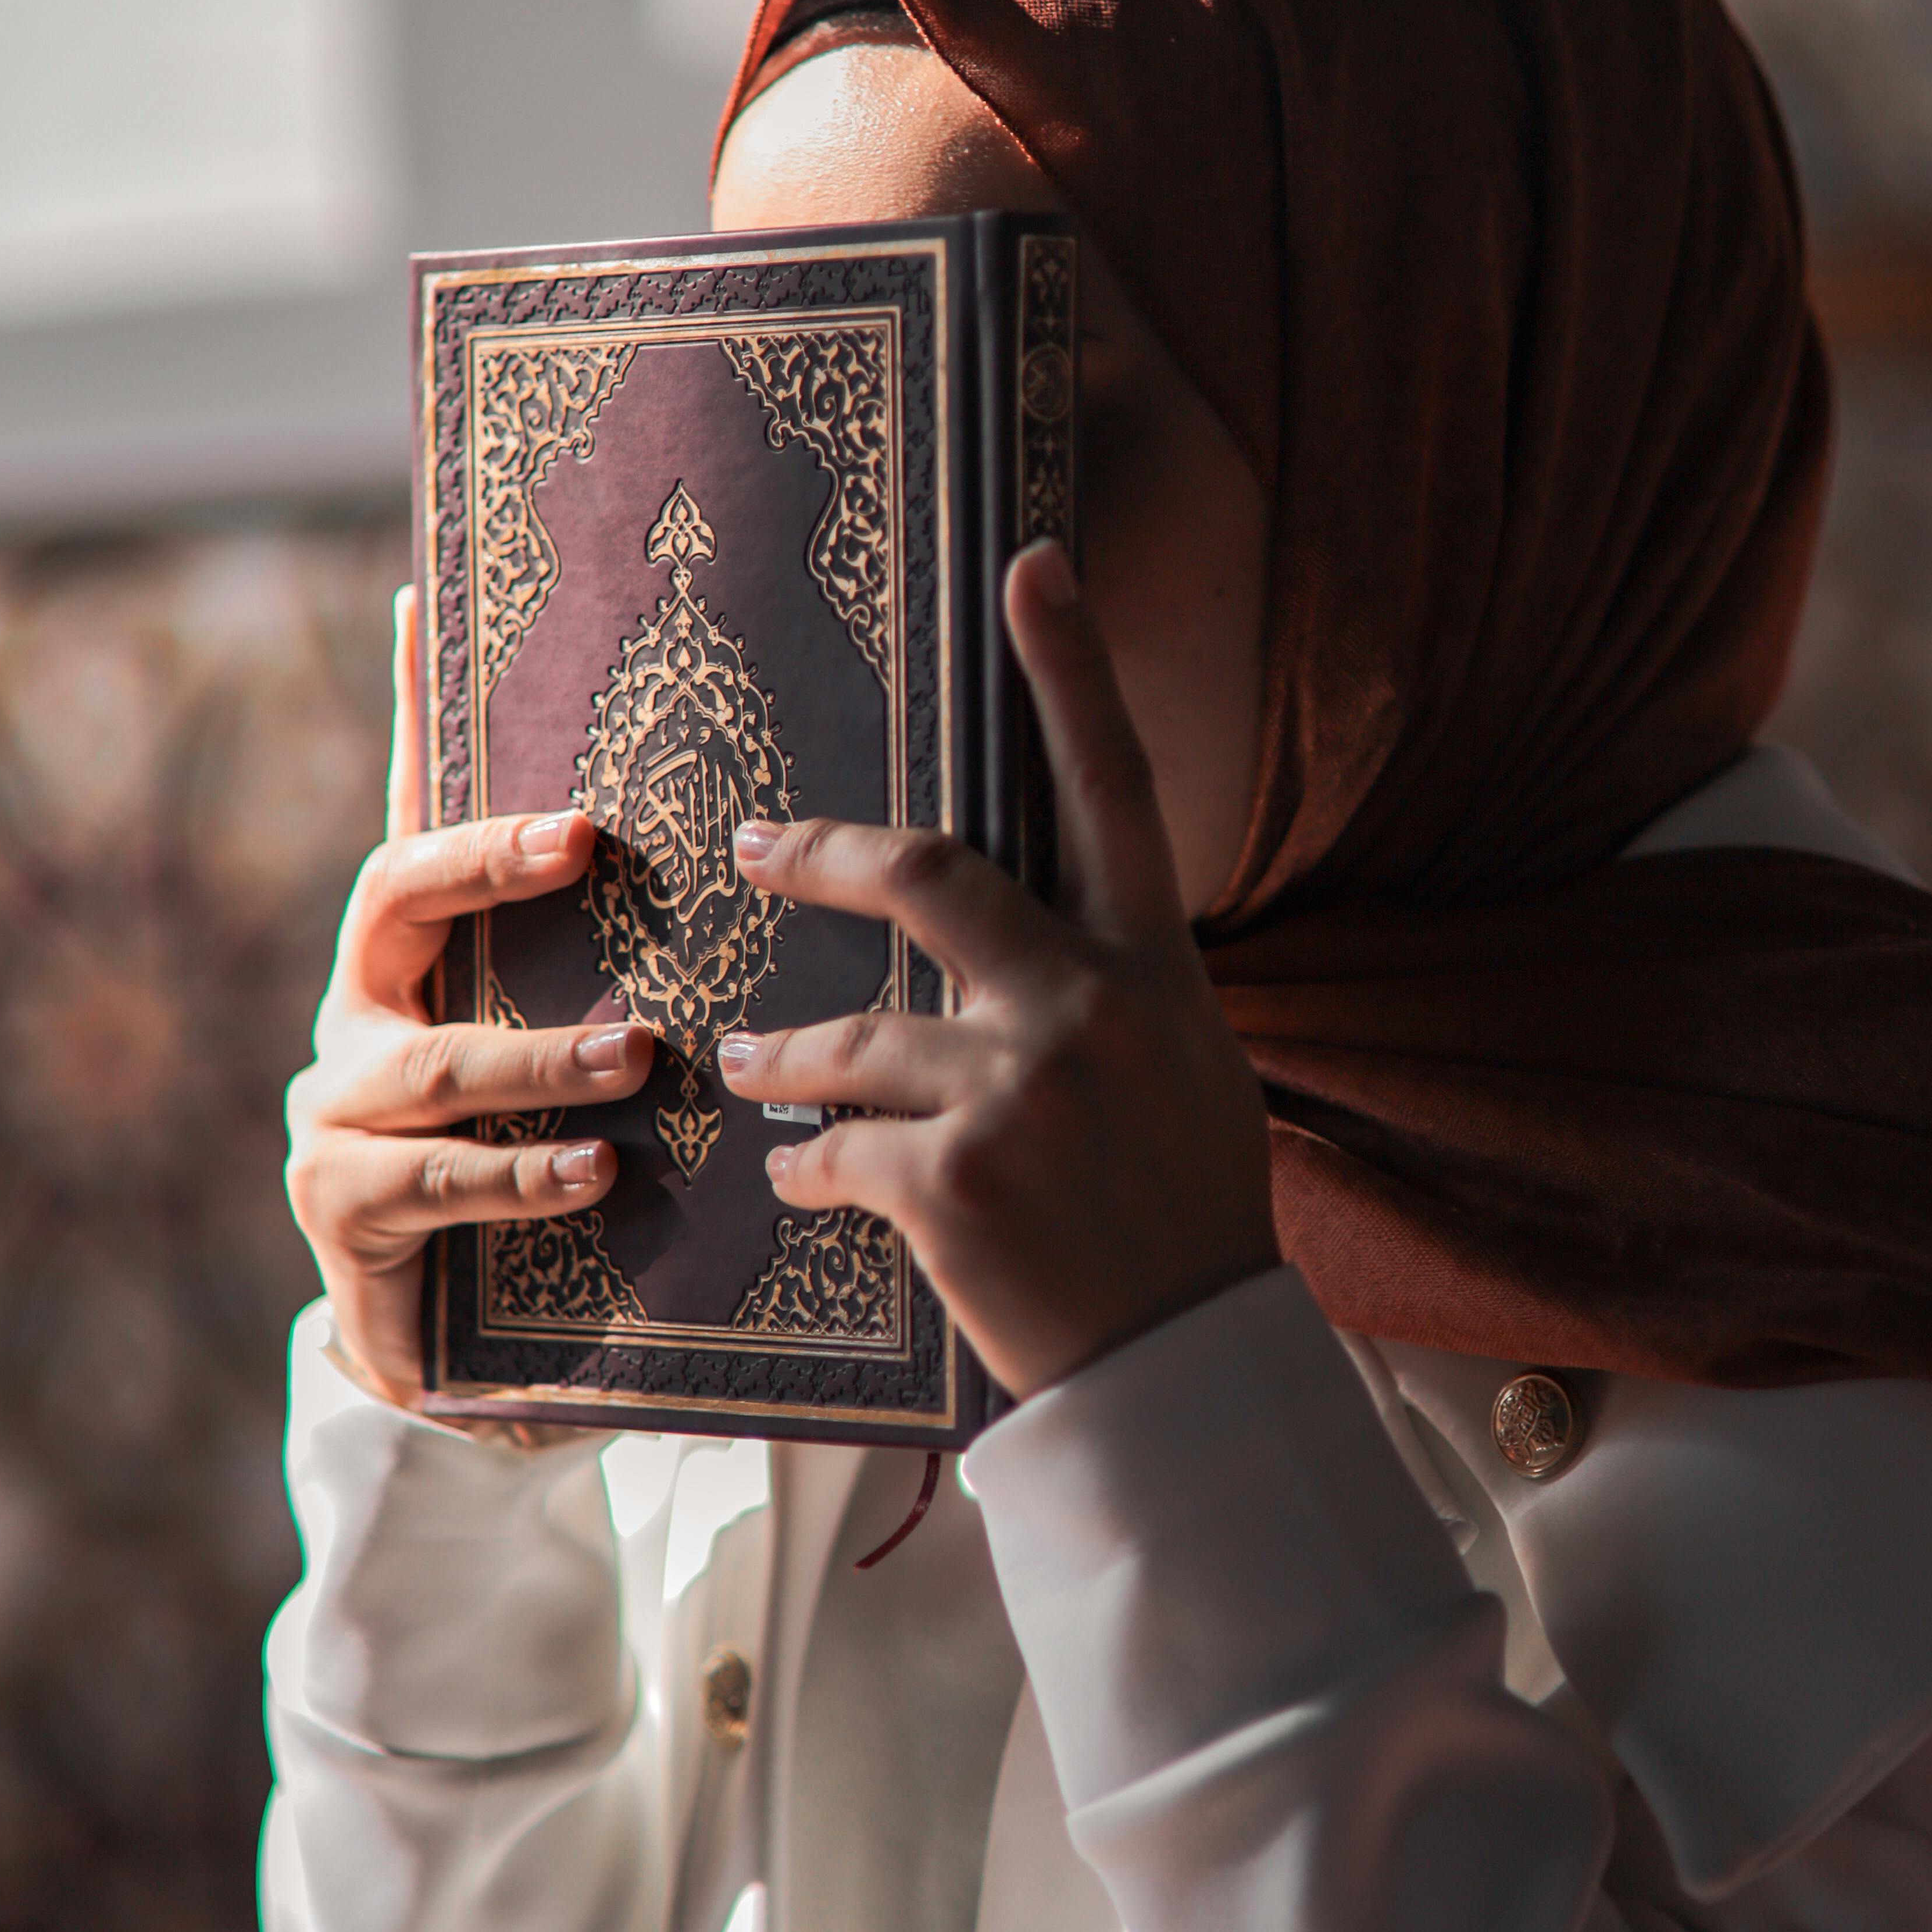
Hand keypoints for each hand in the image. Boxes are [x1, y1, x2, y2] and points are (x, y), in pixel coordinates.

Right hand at [283, 589, 652, 1416]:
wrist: (467, 1347)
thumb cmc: (549, 1160)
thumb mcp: (587, 1044)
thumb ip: (625, 952)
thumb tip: (758, 832)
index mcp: (418, 953)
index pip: (413, 808)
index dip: (408, 707)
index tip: (426, 605)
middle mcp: (361, 1011)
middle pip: (394, 901)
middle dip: (484, 864)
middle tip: (581, 840)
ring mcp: (340, 1113)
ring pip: (433, 1065)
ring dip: (538, 1059)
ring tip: (634, 1058)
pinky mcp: (346, 1212)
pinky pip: (436, 1184)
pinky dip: (521, 1178)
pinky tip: (598, 1178)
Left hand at [716, 543, 1277, 1402]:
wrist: (1184, 1369)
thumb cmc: (1184, 1216)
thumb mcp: (1184, 1072)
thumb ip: (1109, 991)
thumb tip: (1027, 933)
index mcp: (1155, 969)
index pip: (1117, 787)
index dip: (1075, 669)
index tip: (1032, 563)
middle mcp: (1089, 1009)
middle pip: (932, 876)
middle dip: (824, 855)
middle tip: (756, 845)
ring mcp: (1019, 1094)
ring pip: (849, 1036)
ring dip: (782, 1053)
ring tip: (747, 1061)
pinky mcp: (952, 1184)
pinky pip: (835, 1155)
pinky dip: (808, 1172)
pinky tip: (798, 1188)